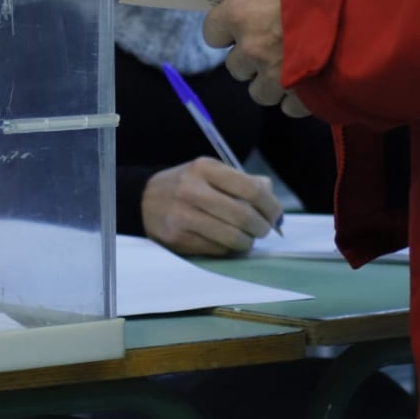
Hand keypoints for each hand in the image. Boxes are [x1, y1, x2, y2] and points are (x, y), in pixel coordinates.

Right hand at [141, 158, 283, 255]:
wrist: (143, 200)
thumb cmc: (185, 184)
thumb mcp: (209, 172)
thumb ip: (241, 180)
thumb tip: (269, 193)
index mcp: (205, 168)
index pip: (250, 189)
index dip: (270, 206)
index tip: (276, 214)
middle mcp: (192, 190)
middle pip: (243, 217)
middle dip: (262, 227)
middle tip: (264, 230)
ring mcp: (183, 216)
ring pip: (232, 238)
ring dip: (247, 242)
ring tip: (247, 238)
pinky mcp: (178, 239)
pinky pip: (217, 250)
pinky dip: (229, 249)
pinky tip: (227, 242)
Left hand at [204, 0, 311, 115]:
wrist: (365, 3)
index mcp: (240, 13)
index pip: (212, 32)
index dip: (227, 29)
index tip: (241, 26)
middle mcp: (251, 49)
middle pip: (235, 66)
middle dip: (251, 58)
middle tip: (274, 45)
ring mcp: (275, 77)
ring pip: (259, 92)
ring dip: (272, 82)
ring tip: (293, 68)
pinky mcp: (301, 97)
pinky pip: (290, 107)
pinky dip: (298, 98)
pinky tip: (312, 82)